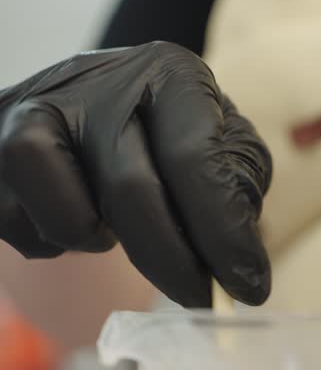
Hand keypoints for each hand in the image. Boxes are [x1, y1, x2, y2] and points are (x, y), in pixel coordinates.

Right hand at [0, 42, 271, 305]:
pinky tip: (73, 221)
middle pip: (131, 189)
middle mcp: (96, 81)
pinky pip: (19, 222)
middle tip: (199, 297)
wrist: (94, 108)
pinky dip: (50, 241)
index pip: (196, 160)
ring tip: (111, 235)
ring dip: (91, 238)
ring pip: (60, 204)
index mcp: (167, 72)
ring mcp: (35, 111)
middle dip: (173, 260)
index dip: (225, 235)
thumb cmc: (171, 137)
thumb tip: (234, 251)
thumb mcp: (221, 143)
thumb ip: (237, 186)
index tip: (248, 288)